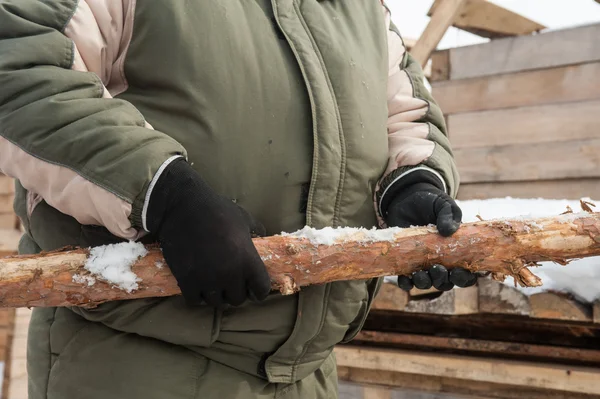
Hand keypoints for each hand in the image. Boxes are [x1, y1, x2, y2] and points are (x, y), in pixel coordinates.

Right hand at [146, 158, 269, 306]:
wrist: (182, 207)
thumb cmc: (216, 209)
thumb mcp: (243, 217)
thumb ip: (256, 230)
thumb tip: (262, 235)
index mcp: (247, 260)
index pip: (261, 290)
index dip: (259, 291)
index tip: (253, 288)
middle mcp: (230, 274)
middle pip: (238, 300)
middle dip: (235, 292)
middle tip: (230, 283)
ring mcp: (207, 279)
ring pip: (216, 303)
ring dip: (216, 295)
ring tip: (213, 284)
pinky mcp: (186, 281)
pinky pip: (194, 301)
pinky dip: (197, 296)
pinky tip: (198, 286)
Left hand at [384, 181, 476, 291]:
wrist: (408, 198)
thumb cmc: (432, 203)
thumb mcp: (444, 205)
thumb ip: (449, 215)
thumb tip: (448, 230)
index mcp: (457, 252)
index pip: (466, 274)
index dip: (464, 278)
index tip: (458, 271)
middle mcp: (441, 262)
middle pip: (446, 283)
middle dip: (443, 280)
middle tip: (437, 269)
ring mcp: (423, 264)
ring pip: (427, 284)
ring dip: (424, 283)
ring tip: (420, 273)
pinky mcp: (405, 262)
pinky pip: (407, 281)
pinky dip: (406, 283)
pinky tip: (404, 278)